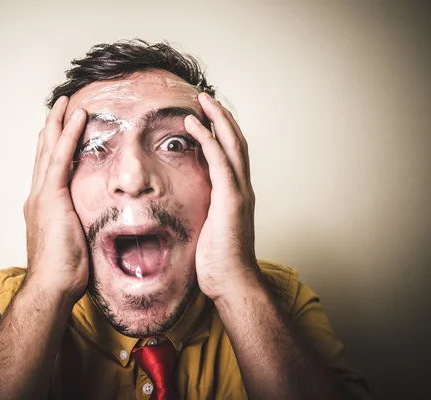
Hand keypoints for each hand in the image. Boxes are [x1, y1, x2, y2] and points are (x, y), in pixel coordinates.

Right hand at [23, 97, 88, 303]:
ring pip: (49, 150)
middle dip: (52, 128)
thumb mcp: (74, 241)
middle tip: (59, 107)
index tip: (60, 130)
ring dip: (59, 124)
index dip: (53, 147)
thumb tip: (94, 221)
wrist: (52, 286)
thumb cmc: (64, 272)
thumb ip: (79, 224)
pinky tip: (78, 117)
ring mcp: (42, 195)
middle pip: (44, 154)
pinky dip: (69, 135)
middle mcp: (38, 196)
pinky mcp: (51, 197)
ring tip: (66, 103)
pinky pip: (61, 158)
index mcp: (43, 206)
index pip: (48, 169)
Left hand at [184, 92, 258, 301]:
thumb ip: (203, 212)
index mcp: (236, 194)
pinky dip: (208, 139)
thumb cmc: (217, 261)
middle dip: (222, 117)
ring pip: (232, 144)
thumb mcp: (208, 229)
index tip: (206, 117)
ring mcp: (239, 192)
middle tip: (205, 99)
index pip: (232, 154)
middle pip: (236, 142)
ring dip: (217, 119)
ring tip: (202, 101)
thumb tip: (188, 206)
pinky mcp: (231, 200)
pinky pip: (220, 161)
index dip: (221, 132)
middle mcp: (242, 188)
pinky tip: (194, 124)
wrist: (231, 282)